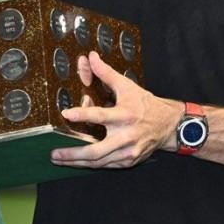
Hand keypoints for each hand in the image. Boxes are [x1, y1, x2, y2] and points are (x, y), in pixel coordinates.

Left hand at [50, 51, 182, 168]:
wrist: (169, 125)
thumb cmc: (145, 104)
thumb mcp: (127, 86)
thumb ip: (106, 73)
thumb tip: (90, 57)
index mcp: (125, 115)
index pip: (101, 116)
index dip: (83, 115)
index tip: (66, 114)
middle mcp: (126, 136)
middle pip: (96, 150)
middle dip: (73, 154)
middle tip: (54, 153)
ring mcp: (128, 152)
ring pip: (99, 162)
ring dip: (77, 162)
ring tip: (59, 159)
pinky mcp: (129, 161)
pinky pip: (106, 165)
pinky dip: (91, 164)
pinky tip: (77, 162)